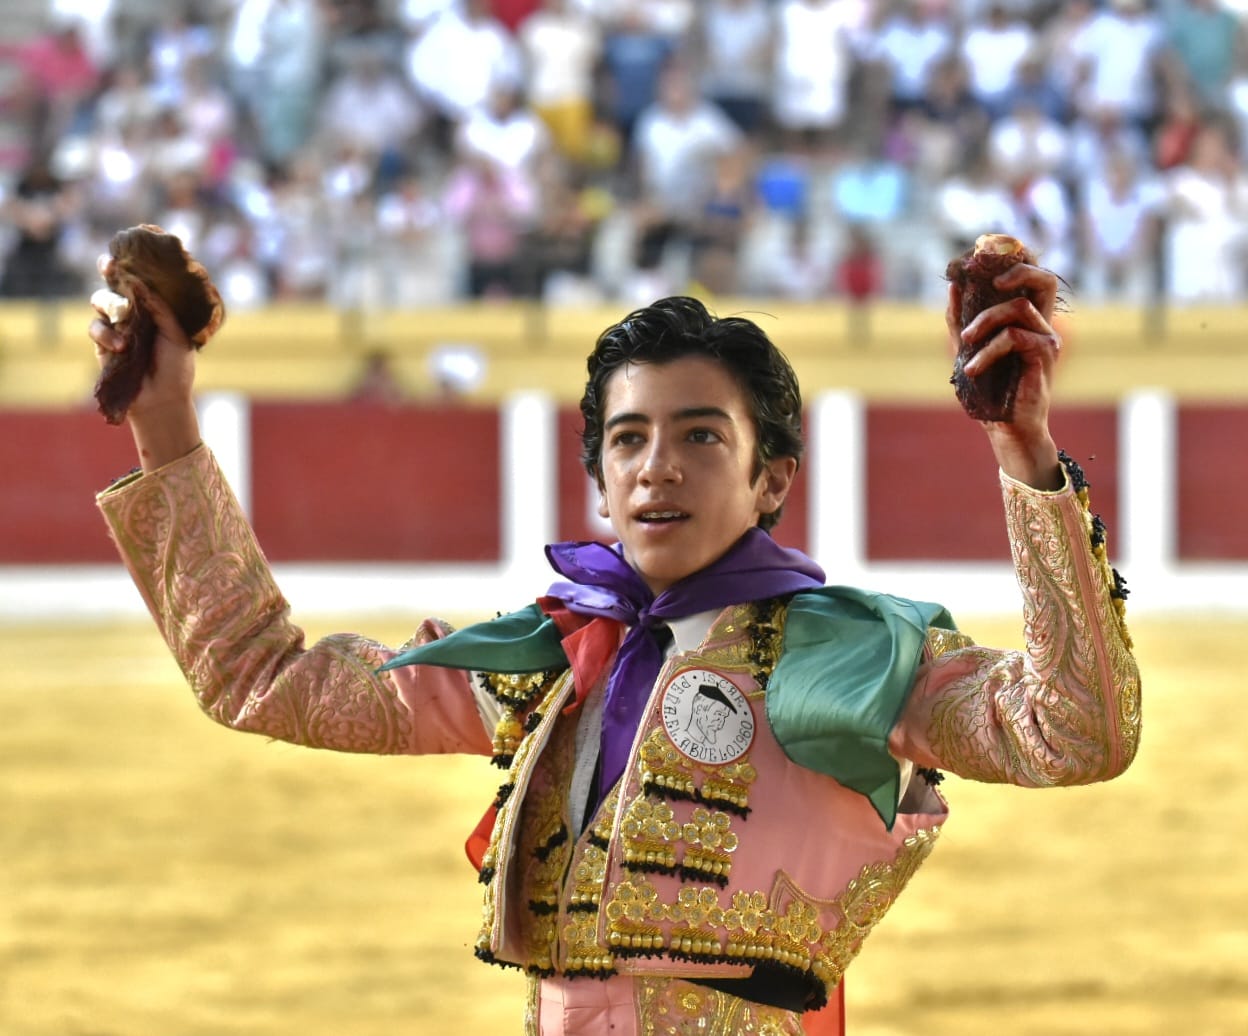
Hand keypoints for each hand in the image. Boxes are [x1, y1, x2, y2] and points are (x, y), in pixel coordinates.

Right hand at [90, 258, 201, 470]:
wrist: (163, 398)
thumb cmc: (176, 366)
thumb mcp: (178, 335)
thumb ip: (162, 310)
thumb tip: (143, 285)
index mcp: (154, 305)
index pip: (141, 278)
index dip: (133, 263)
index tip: (128, 249)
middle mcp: (133, 310)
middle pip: (114, 282)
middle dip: (109, 269)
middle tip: (109, 264)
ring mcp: (116, 325)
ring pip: (101, 300)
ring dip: (111, 304)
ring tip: (124, 315)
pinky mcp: (102, 343)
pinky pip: (96, 327)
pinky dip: (106, 333)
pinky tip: (121, 345)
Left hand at [945, 262, 1062, 489]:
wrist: (1004, 427)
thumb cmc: (989, 391)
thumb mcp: (968, 349)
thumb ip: (960, 319)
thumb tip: (952, 286)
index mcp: (1026, 320)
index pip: (1032, 277)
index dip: (1018, 257)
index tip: (987, 252)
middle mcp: (1042, 325)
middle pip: (1045, 280)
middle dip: (1018, 270)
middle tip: (990, 281)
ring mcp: (1047, 340)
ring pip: (1019, 308)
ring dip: (984, 322)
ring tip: (964, 344)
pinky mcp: (1044, 357)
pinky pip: (1015, 337)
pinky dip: (988, 350)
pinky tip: (973, 369)